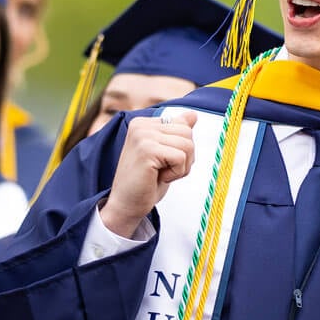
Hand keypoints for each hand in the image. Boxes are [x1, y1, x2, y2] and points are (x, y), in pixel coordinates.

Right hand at [100, 111, 197, 237]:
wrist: (126, 205)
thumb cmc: (146, 182)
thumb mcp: (165, 153)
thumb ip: (176, 132)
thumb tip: (193, 114)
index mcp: (144, 123)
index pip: (183, 125)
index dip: (181, 148)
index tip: (163, 161)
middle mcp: (141, 125)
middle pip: (187, 133)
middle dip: (185, 157)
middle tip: (164, 170)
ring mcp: (142, 136)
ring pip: (187, 145)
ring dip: (181, 166)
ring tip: (161, 174)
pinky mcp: (147, 150)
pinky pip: (181, 158)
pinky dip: (176, 173)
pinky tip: (159, 178)